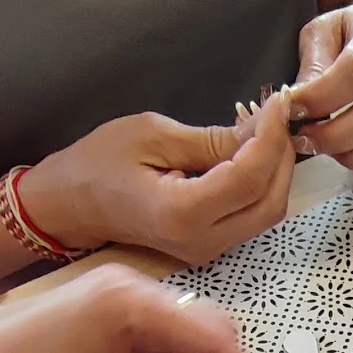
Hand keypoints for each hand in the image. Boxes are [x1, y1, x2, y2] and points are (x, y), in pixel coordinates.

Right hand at [16, 94, 296, 263]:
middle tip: (275, 115)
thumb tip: (259, 130)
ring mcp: (207, 250)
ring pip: (266, 213)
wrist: (70, 205)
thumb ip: (211, 140)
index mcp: (181, 214)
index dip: (271, 138)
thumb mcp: (154, 136)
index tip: (277, 103)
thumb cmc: (98, 164)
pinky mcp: (209, 246)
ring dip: (275, 170)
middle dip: (281, 156)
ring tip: (264, 129)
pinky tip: (251, 153)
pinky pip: (251, 217)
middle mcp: (201, 242)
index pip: (249, 178)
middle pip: (269, 202)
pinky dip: (261, 184)